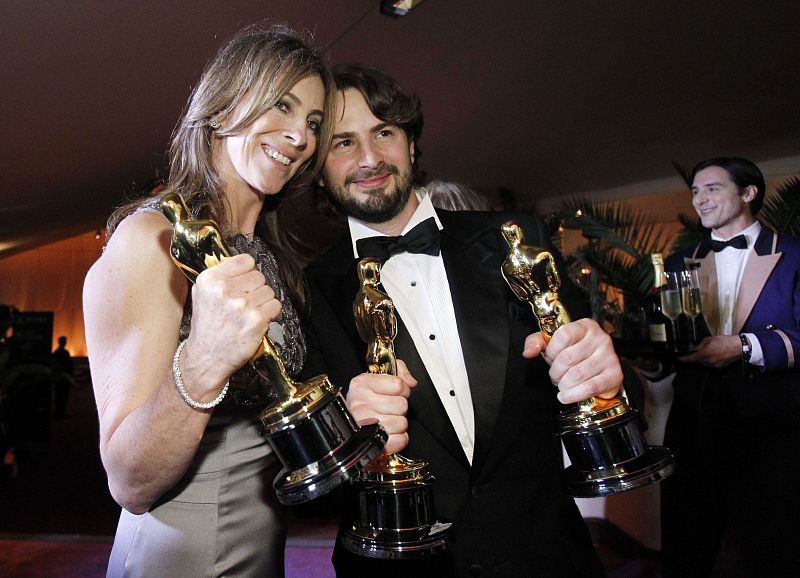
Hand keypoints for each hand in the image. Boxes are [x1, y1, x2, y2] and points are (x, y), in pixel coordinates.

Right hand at [183, 253, 280, 387]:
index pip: (246, 260)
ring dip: (263, 302)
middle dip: (255, 289)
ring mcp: (241, 305)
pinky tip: (257, 322)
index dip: (248, 272)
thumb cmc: (206, 327)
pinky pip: (276, 306)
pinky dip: (270, 314)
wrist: (206, 358)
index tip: (244, 282)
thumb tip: (242, 263)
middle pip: (259, 276)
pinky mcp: (256, 320)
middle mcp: (224, 290)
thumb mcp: (201, 294)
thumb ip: (219, 276)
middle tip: (245, 304)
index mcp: (210, 280)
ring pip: (269, 291)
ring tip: (249, 314)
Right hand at [346, 360, 415, 453]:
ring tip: (387, 420)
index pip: (398, 385)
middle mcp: (359, 404)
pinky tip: (389, 434)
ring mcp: (363, 425)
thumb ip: (399, 370)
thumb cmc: (365, 401)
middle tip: (390, 409)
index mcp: (361, 384)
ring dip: (399, 423)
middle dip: (400, 408)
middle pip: (401, 405)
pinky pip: (400, 441)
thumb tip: (411, 383)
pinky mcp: (371, 444)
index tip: (395, 393)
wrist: (347, 424)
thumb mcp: (378, 376)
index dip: (403, 390)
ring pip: (401, 423)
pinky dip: (399, 439)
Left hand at [523, 318, 621, 403]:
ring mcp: (609, 356)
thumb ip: (537, 342)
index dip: (552, 351)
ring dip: (564, 385)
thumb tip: (528, 352)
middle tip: (556, 376)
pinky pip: (590, 387)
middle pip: (567, 358)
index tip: (551, 358)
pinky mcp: (615, 374)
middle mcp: (600, 338)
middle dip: (555, 372)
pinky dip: (574, 395)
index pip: (563, 336)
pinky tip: (566, 395)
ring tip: (564, 384)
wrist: (599, 371)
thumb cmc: (574, 354)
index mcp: (584, 326)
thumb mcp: (553, 344)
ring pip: (576, 375)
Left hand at [677, 335, 740, 367]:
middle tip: (693, 352)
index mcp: (704, 353)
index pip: (689, 358)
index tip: (677, 358)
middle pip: (695, 361)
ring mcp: (713, 366)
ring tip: (707, 351)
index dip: (682, 359)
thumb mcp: (709, 339)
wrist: (739, 347)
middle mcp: (708, 361)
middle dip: (693, 357)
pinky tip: (713, 355)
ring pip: (702, 363)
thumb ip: (699, 344)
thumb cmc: (725, 341)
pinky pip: (709, 365)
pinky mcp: (718, 368)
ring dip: (701, 359)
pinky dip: (708, 361)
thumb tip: (693, 347)